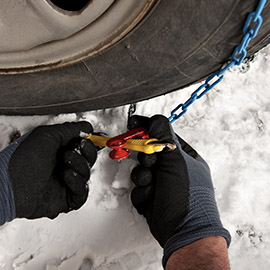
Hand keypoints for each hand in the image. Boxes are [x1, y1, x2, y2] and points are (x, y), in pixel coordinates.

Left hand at [8, 121, 96, 219]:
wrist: (10, 185)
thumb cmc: (21, 159)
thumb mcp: (47, 135)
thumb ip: (70, 129)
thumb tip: (87, 127)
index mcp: (59, 150)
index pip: (83, 145)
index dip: (89, 141)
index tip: (90, 136)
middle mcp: (63, 165)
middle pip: (89, 159)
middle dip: (87, 151)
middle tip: (78, 147)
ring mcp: (65, 182)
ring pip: (87, 174)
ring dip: (80, 165)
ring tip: (66, 161)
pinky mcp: (66, 199)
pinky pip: (82, 193)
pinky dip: (78, 183)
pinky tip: (67, 176)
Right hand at [128, 115, 229, 264]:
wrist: (183, 231)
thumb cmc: (187, 196)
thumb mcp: (176, 160)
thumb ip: (163, 137)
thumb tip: (154, 119)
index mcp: (184, 157)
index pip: (163, 135)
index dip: (148, 128)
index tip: (134, 123)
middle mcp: (173, 169)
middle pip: (148, 153)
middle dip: (145, 157)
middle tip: (149, 162)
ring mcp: (161, 183)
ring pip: (140, 171)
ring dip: (142, 177)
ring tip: (151, 184)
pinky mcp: (151, 197)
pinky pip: (138, 188)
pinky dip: (141, 193)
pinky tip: (151, 199)